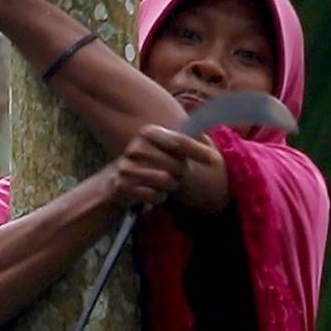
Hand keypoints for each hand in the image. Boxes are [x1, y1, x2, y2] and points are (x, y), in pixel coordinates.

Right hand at [102, 125, 216, 208]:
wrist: (117, 181)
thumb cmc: (149, 164)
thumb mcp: (165, 149)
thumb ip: (185, 142)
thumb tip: (209, 136)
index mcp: (149, 132)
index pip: (179, 142)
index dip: (198, 151)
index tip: (213, 160)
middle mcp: (136, 147)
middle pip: (175, 164)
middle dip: (181, 172)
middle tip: (176, 174)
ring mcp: (127, 167)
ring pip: (165, 180)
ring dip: (171, 185)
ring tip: (165, 183)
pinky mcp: (122, 186)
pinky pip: (154, 195)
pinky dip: (159, 197)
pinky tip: (154, 193)